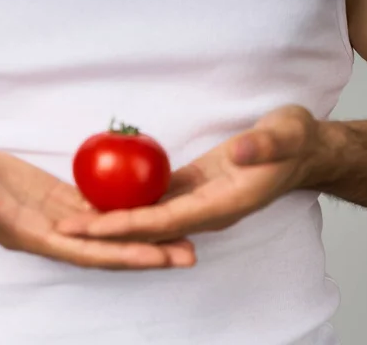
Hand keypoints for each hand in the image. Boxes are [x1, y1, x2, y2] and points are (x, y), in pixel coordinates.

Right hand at [0, 145, 195, 268]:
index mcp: (29, 235)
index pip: (81, 251)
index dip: (118, 254)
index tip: (154, 257)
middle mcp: (51, 232)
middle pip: (106, 247)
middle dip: (146, 252)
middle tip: (188, 254)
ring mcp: (59, 217)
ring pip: (109, 230)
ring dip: (144, 234)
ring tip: (183, 234)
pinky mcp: (62, 199)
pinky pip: (99, 208)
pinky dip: (126, 211)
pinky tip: (152, 206)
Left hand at [58, 105, 323, 242]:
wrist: (301, 150)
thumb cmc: (295, 141)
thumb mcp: (286, 133)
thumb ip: (264, 146)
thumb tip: (239, 154)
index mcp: (225, 204)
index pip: (167, 221)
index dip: (128, 226)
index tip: (93, 228)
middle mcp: (206, 211)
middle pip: (149, 228)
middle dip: (107, 232)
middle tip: (64, 228)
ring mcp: (197, 202)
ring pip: (148, 218)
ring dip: (111, 220)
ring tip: (73, 217)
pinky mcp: (191, 189)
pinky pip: (155, 200)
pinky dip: (128, 202)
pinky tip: (102, 196)